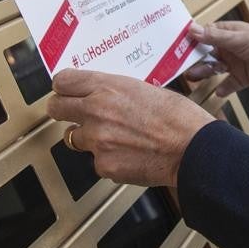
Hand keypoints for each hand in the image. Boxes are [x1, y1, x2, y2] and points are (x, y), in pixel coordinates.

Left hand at [47, 69, 212, 187]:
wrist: (192, 148)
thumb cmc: (178, 116)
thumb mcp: (144, 88)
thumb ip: (115, 91)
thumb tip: (101, 94)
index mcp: (107, 87)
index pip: (62, 81)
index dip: (64, 87)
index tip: (67, 91)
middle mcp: (95, 111)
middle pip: (55, 108)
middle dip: (63, 110)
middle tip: (75, 114)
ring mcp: (97, 141)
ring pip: (74, 138)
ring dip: (88, 137)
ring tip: (113, 137)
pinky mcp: (103, 165)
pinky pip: (96, 161)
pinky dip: (108, 159)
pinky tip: (129, 154)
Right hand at [184, 21, 248, 95]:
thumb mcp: (238, 39)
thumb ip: (215, 37)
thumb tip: (191, 29)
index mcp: (229, 33)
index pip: (205, 34)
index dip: (191, 39)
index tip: (176, 46)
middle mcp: (229, 47)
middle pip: (206, 53)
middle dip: (194, 59)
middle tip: (181, 66)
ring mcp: (235, 63)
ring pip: (213, 69)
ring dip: (204, 73)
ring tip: (193, 78)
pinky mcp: (242, 79)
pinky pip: (228, 85)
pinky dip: (222, 89)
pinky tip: (218, 92)